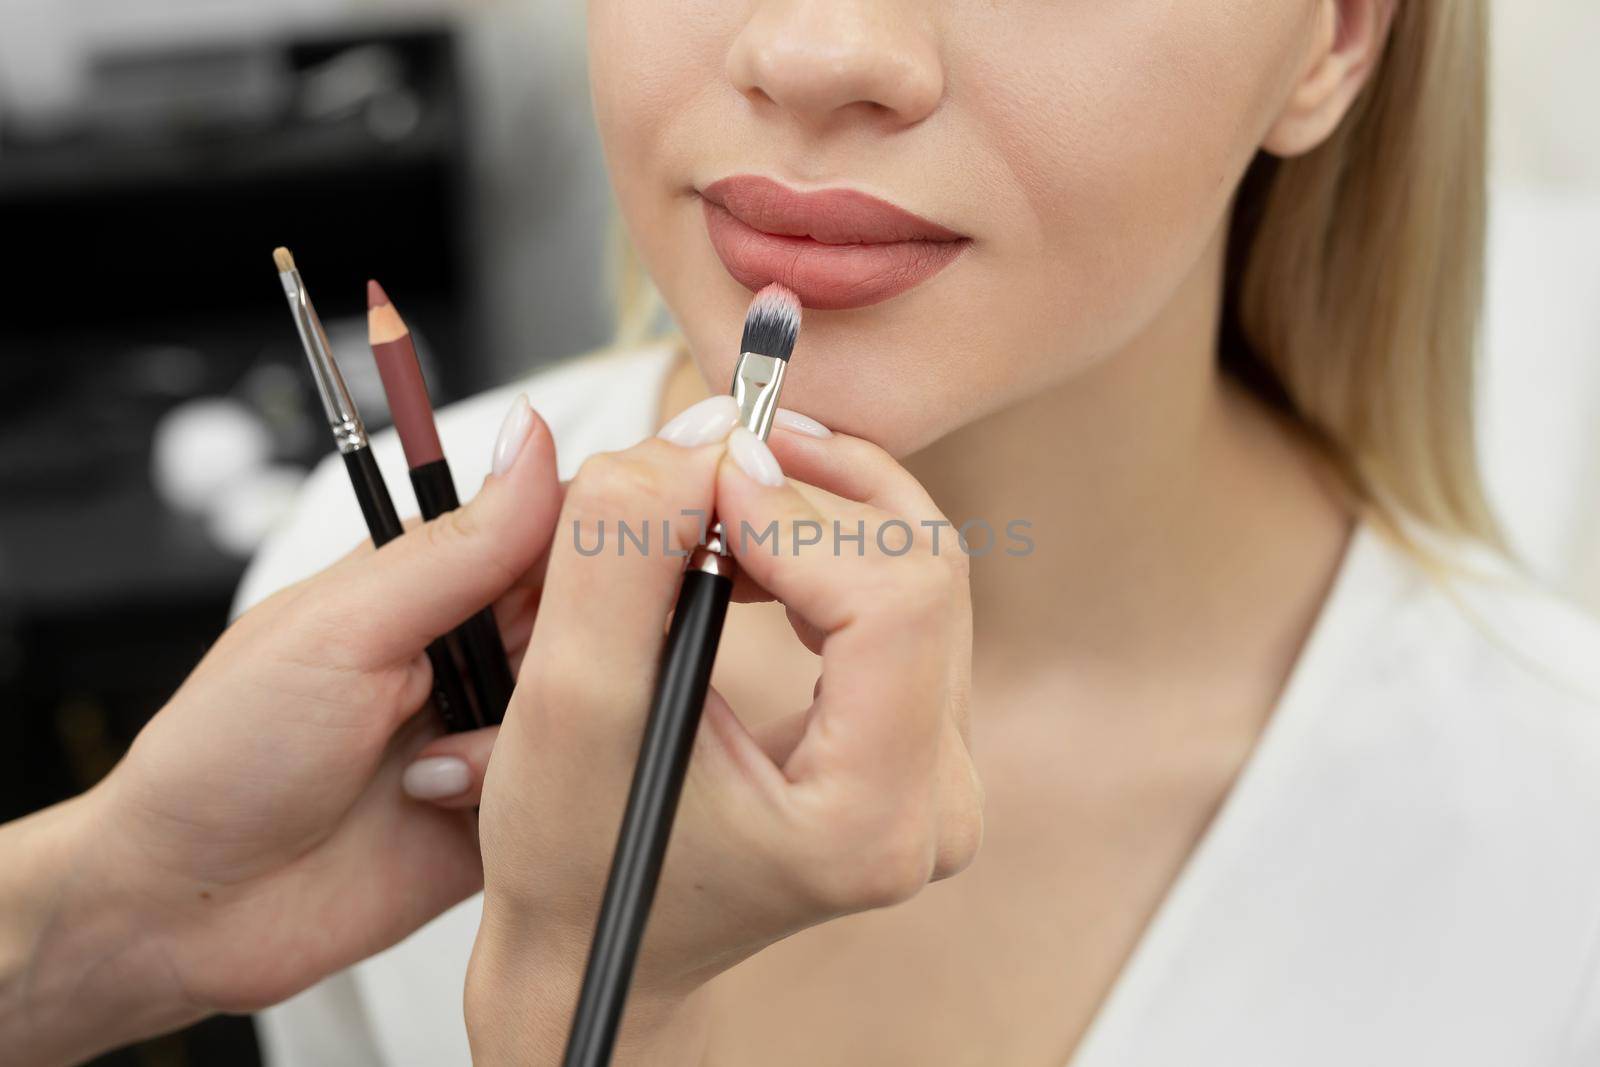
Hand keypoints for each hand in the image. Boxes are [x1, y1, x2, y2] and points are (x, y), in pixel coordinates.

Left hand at [0, 396, 561, 1065]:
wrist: (188, 906)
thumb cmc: (227, 752)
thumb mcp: (345, 628)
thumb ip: (458, 545)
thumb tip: (531, 438)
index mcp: (436, 582)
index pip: (560, 528)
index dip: (606, 533)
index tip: (635, 547)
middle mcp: (476, 653)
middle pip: (594, 618)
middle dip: (574, 644)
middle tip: (514, 672)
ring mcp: (496, 735)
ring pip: (594, 707)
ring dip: (533, 731)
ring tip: (441, 761)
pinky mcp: (512, 818)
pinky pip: (573, 795)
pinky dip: (532, 799)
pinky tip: (454, 807)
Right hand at [465, 406, 982, 1063]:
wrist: (601, 943)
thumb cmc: (578, 861)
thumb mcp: (568, 703)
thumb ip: (620, 554)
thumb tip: (699, 441)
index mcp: (871, 817)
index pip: (893, 598)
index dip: (798, 511)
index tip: (699, 476)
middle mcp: (935, 799)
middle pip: (920, 566)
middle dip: (808, 488)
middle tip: (702, 457)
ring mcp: (937, 770)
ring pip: (914, 566)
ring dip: (816, 502)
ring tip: (713, 488)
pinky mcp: (916, 736)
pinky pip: (897, 593)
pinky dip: (822, 539)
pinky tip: (749, 531)